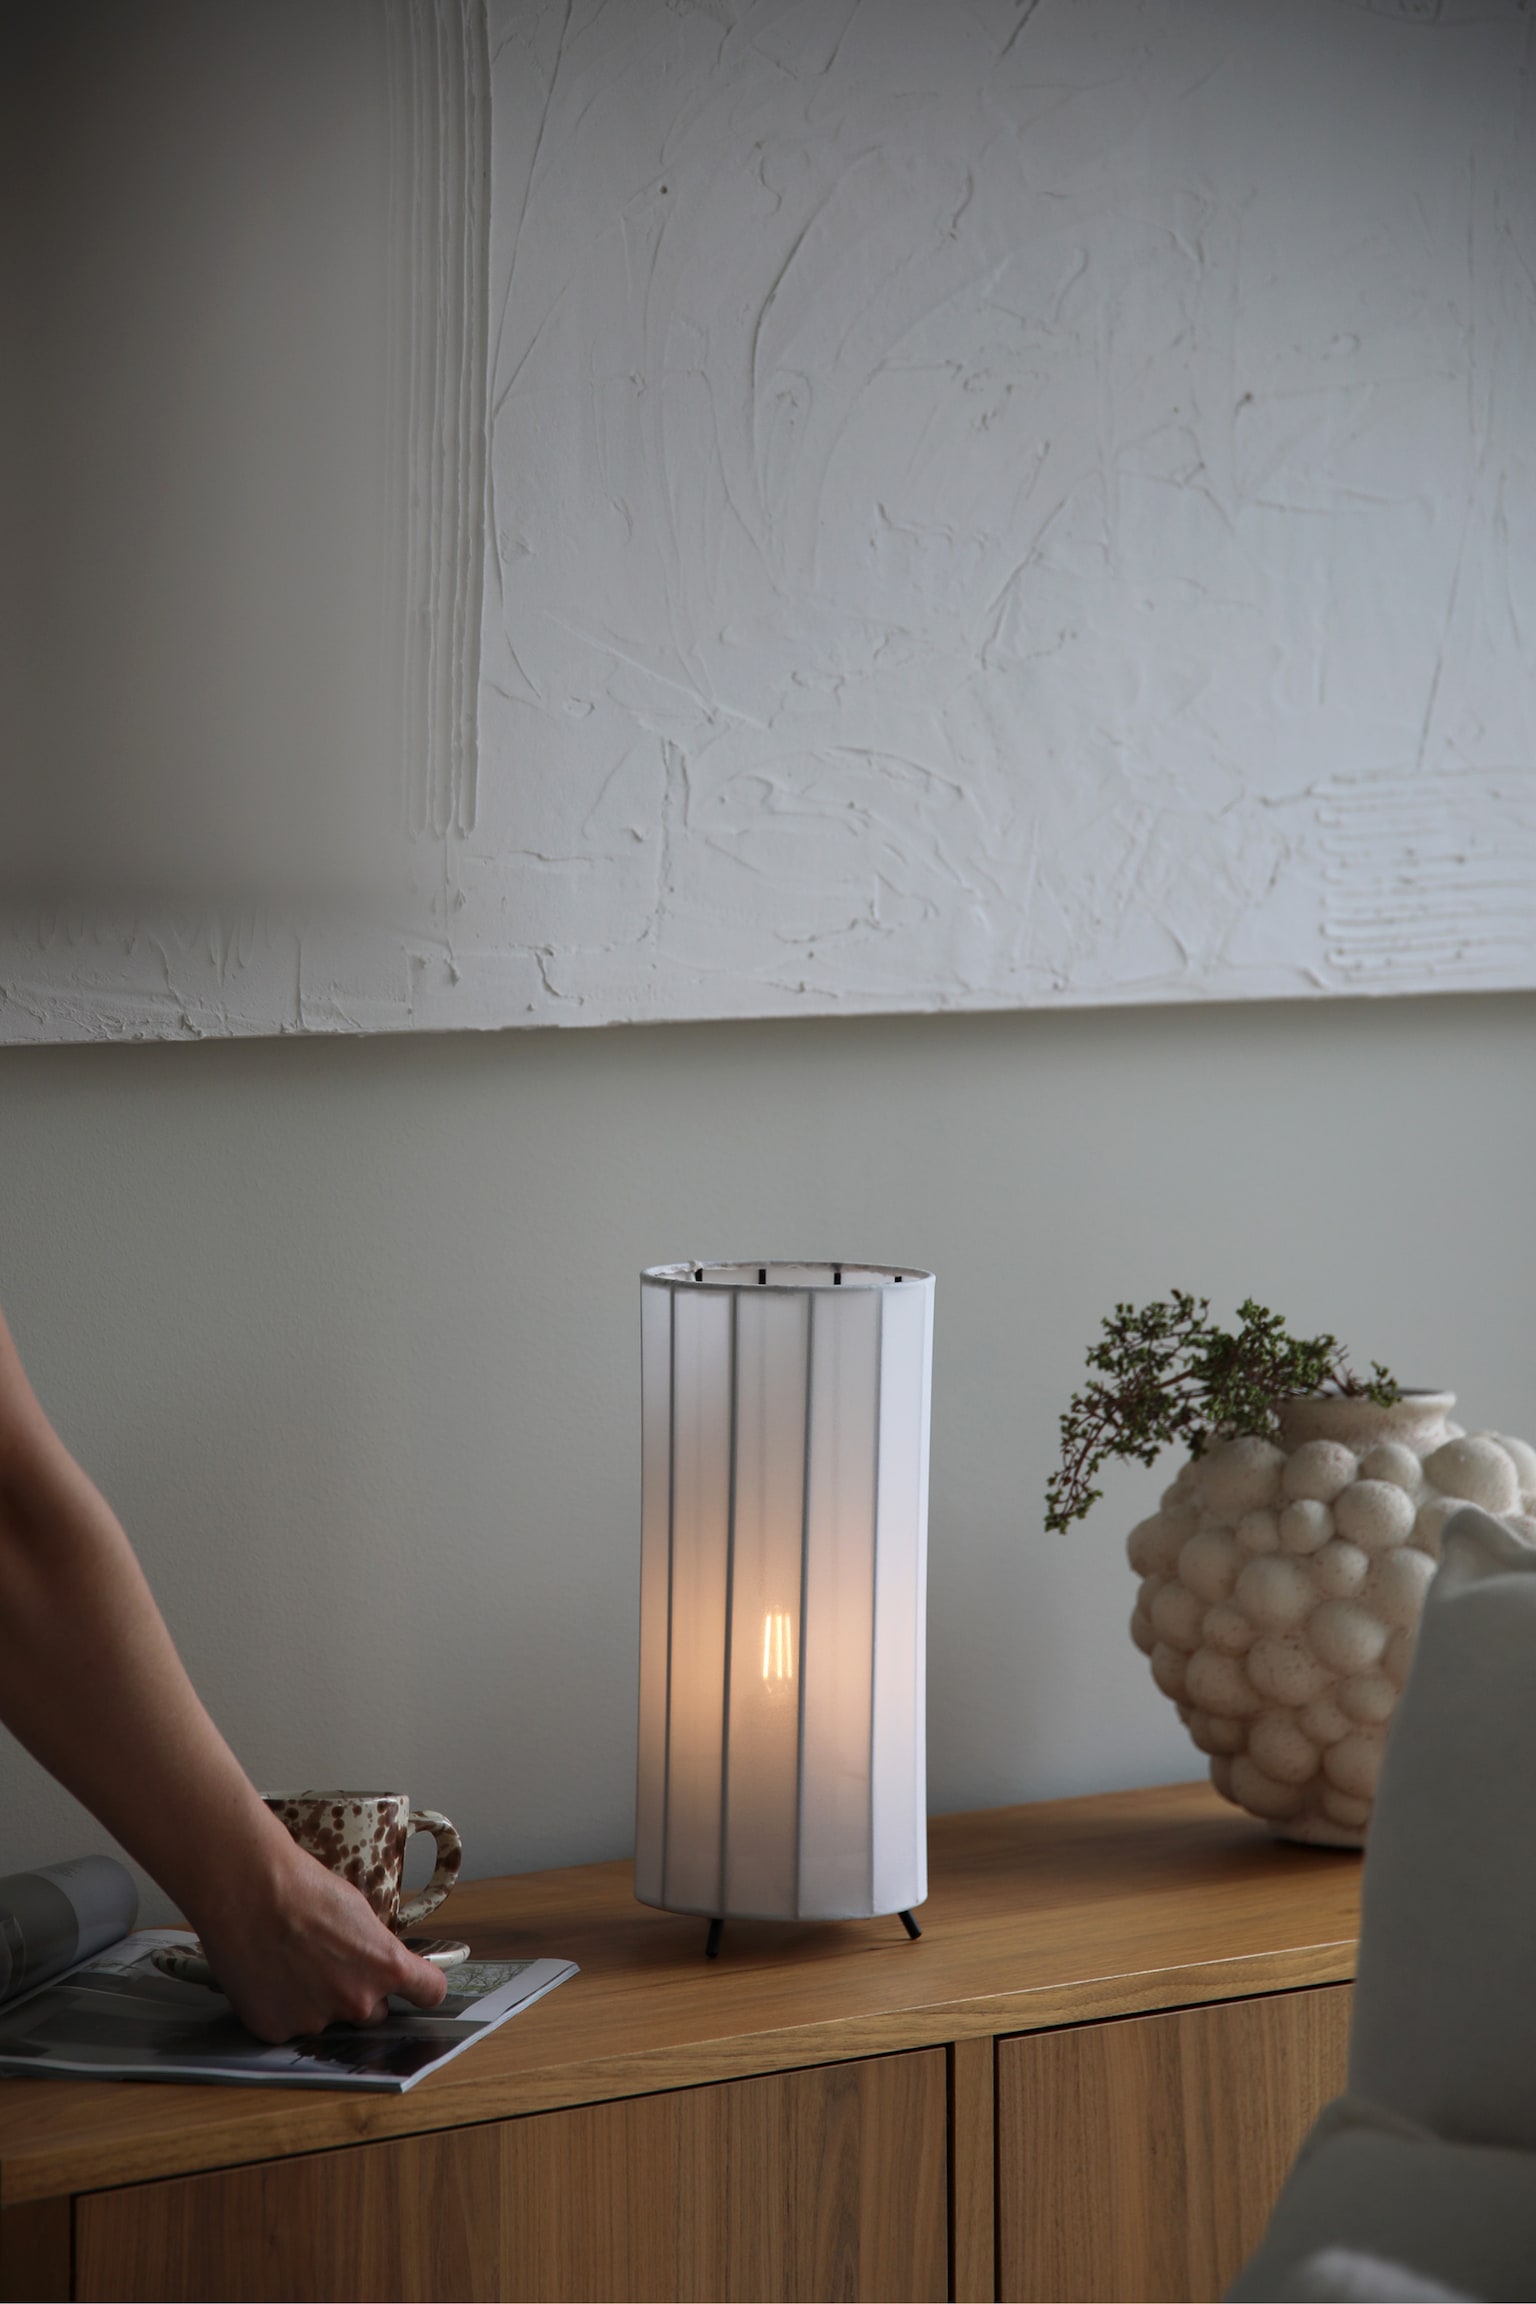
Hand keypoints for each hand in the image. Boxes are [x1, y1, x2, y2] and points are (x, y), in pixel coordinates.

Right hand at [189, 1829, 448, 2043]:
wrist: (247, 1891)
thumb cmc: (302, 1889)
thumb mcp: (358, 1910)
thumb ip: (374, 1948)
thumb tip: (374, 1963)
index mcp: (386, 1967)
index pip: (430, 1992)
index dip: (424, 1987)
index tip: (419, 1985)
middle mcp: (357, 2002)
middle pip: (373, 2013)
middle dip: (359, 1994)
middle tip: (330, 1962)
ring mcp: (316, 2021)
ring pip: (327, 2019)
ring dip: (317, 2001)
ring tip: (290, 1960)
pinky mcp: (276, 2029)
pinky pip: (289, 2024)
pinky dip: (282, 2007)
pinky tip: (269, 1975)